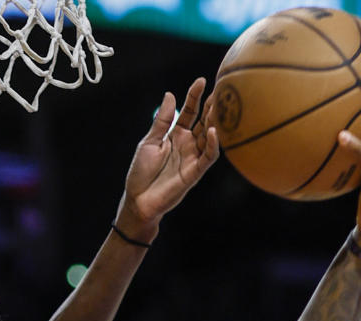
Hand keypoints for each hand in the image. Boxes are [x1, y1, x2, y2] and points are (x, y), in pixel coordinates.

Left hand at [114, 77, 219, 243]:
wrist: (138, 199)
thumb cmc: (141, 172)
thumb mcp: (150, 142)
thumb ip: (162, 121)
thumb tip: (170, 95)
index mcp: (175, 135)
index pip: (189, 112)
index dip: (194, 97)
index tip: (201, 81)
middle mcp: (187, 144)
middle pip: (203, 121)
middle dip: (211, 105)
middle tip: (221, 88)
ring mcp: (192, 157)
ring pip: (209, 136)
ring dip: (215, 121)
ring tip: (220, 105)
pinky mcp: (195, 172)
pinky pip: (208, 156)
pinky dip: (212, 144)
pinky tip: (212, 131)